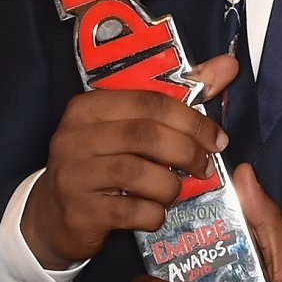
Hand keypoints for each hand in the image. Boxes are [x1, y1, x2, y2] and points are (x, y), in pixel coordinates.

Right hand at [22, 55, 236, 269]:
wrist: (53, 215)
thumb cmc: (101, 163)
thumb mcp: (129, 127)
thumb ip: (178, 97)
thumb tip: (227, 65)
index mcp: (88, 108)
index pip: (149, 102)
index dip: (192, 119)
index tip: (217, 138)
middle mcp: (75, 137)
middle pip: (145, 135)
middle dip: (187, 151)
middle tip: (205, 166)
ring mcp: (73, 175)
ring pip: (137, 173)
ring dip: (170, 185)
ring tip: (176, 191)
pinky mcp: (79, 212)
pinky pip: (130, 211)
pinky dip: (154, 213)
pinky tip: (156, 212)